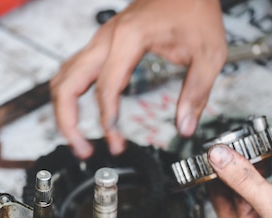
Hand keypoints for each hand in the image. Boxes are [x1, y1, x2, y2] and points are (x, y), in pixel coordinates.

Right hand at [50, 0, 226, 158]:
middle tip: (83, 149)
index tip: (115, 142)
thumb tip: (185, 126)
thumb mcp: (208, 53)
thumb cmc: (194, 9)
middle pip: (66, 84)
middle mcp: (106, 38)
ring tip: (78, 139)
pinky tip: (80, 115)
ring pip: (62, 78)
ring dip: (63, 111)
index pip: (104, 88)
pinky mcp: (100, 44)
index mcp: (128, 38)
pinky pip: (72, 72)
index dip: (107, 120)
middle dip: (68, 122)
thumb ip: (196, 92)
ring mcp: (99, 40)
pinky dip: (69, 97)